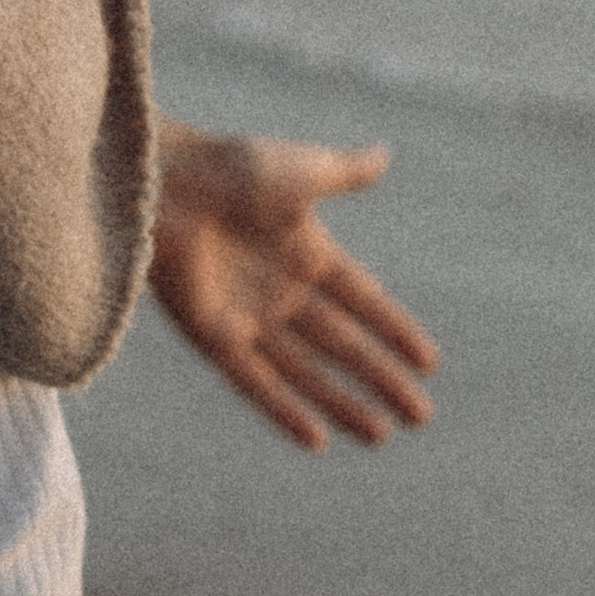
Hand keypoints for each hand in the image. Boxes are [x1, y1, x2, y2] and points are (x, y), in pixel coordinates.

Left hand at [149, 119, 435, 452]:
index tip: (429, 362)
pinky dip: (284, 411)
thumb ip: (346, 173)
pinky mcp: (213, 336)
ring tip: (382, 435)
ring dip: (342, 404)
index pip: (363, 300)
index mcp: (305, 250)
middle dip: (381, 379)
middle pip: (342, 345)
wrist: (165, 181)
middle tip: (421, 416)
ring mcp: (248, 316)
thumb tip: (385, 155)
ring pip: (305, 372)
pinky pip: (255, 383)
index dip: (395, 330)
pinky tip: (317, 440)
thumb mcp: (302, 170)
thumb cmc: (229, 167)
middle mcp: (279, 289)